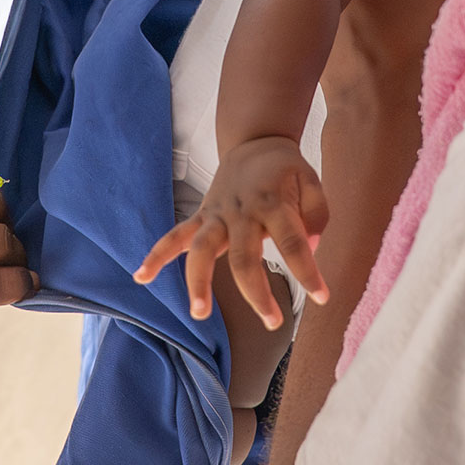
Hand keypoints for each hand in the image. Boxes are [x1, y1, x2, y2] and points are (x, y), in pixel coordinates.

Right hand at [135, 134, 330, 325]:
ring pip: (202, 250)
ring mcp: (216, 215)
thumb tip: (309, 248)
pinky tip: (142, 276)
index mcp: (272, 203)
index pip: (292, 243)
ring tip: (199, 313)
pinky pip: (175, 236)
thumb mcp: (311, 181)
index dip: (308, 272)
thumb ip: (316, 214)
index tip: (322, 298)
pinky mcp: (202, 217)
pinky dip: (157, 255)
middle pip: (244, 258)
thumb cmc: (286, 169)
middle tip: (273, 322)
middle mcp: (241, 212)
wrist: (255, 142)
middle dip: (256, 294)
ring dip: (198, 282)